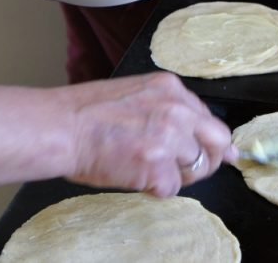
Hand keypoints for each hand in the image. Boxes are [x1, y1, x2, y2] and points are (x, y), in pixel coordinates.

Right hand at [62, 72, 235, 197]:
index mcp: (171, 88)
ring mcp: (169, 138)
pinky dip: (155, 189)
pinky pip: (172, 188)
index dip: (209, 139)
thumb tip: (202, 134)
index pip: (208, 117)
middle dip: (208, 158)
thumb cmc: (86, 113)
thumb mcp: (136, 94)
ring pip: (196, 168)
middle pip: (217, 140)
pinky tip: (133, 176)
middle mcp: (176, 110)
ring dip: (175, 174)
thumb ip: (171, 110)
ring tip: (144, 167)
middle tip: (187, 168)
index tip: (216, 152)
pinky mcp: (157, 167)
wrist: (60, 128)